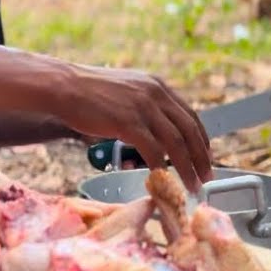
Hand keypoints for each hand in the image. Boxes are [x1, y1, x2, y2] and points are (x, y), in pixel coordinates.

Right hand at [51, 65, 211, 192]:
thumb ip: (143, 107)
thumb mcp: (125, 91)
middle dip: (201, 156)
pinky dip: (160, 168)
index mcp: (157, 86)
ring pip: (176, 143)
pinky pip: (153, 151)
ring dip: (187, 167)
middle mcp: (155, 94)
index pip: (190, 115)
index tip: (205, 156)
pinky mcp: (129, 123)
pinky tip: (163, 179)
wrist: (64, 86)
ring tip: (193, 184)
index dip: (201, 139)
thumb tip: (153, 134)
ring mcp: (143, 108)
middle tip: (206, 176)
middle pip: (189, 130)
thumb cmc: (87, 92)